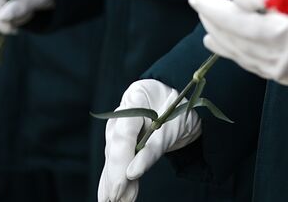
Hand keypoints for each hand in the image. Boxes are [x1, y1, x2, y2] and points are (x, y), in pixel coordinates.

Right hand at [97, 79, 201, 201]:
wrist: (180, 104)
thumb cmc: (179, 108)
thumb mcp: (175, 125)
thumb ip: (155, 147)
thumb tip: (133, 173)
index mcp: (137, 96)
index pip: (123, 132)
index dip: (121, 159)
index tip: (124, 181)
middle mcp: (122, 111)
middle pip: (114, 146)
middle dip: (116, 175)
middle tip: (119, 198)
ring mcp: (117, 126)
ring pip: (112, 156)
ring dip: (114, 181)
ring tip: (116, 201)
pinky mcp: (118, 141)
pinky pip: (115, 161)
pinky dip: (113, 179)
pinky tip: (107, 196)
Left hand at [189, 0, 287, 93]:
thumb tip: (240, 1)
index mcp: (284, 35)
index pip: (237, 22)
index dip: (214, 9)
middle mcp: (280, 59)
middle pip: (236, 40)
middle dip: (214, 20)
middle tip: (199, 2)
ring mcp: (285, 73)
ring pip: (243, 56)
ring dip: (222, 39)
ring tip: (206, 27)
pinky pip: (256, 66)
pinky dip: (237, 55)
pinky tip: (225, 47)